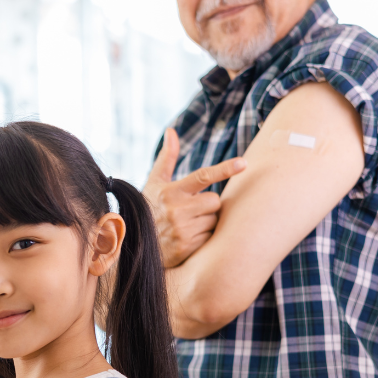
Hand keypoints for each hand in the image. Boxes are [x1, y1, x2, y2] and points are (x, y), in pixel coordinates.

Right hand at [143, 128, 246, 267]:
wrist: (134, 242)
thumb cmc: (150, 207)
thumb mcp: (155, 182)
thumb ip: (167, 157)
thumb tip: (171, 130)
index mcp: (172, 191)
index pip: (203, 176)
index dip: (225, 169)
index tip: (243, 163)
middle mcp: (177, 209)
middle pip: (214, 201)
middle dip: (207, 205)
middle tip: (191, 210)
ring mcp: (182, 229)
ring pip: (214, 220)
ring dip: (205, 221)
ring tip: (186, 225)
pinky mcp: (186, 247)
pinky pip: (210, 237)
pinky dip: (202, 237)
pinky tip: (187, 238)